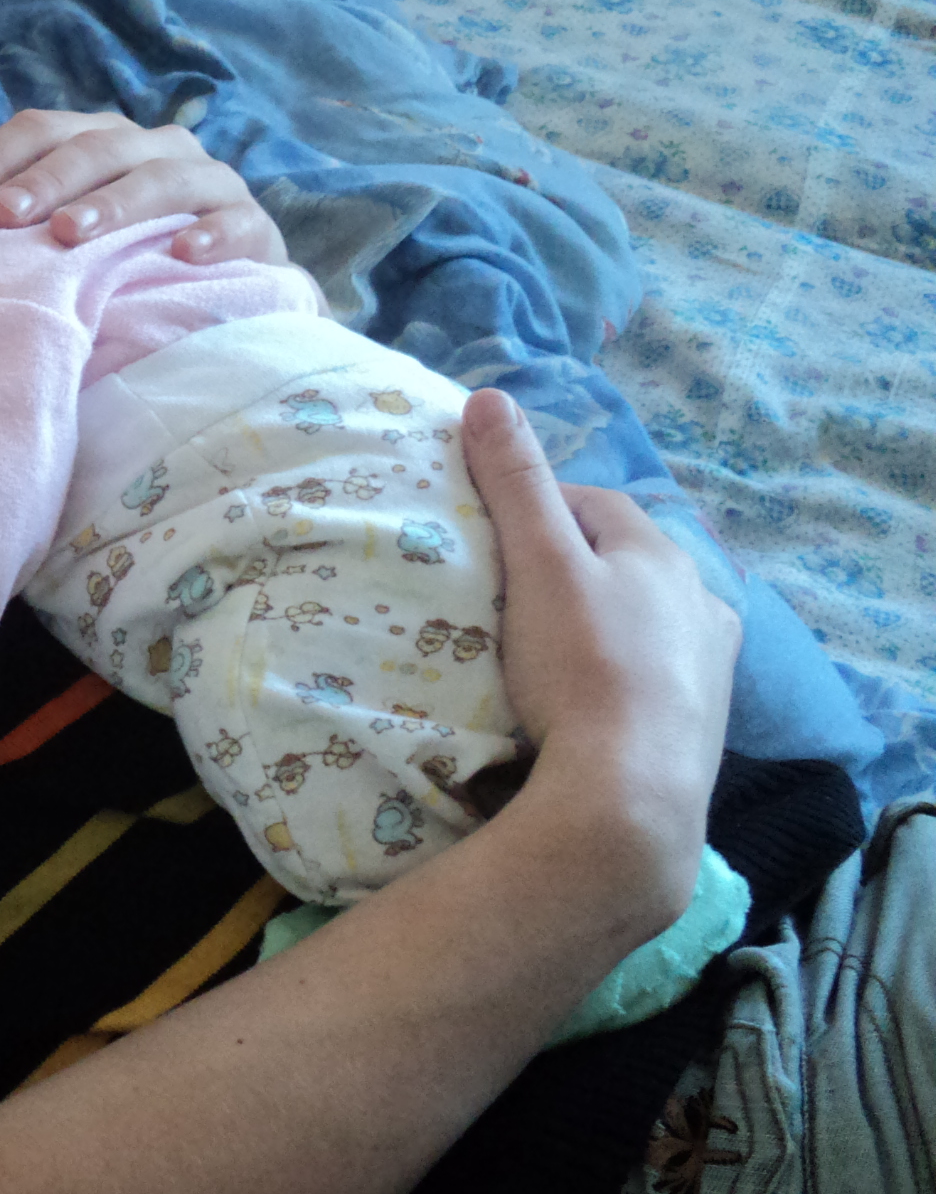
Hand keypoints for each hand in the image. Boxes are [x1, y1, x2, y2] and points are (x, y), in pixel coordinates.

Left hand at [0, 109, 286, 264]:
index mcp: (106, 139)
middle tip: (3, 215)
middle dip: (48, 180)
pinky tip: (181, 254)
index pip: (46, 129)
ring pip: (164, 179)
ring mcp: (211, 185)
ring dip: (117, 203)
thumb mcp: (57, 211)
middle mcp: (158, 149)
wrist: (215, 292)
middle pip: (100, 148)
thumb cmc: (120, 247)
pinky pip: (237, 225)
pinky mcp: (254, 229)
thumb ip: (3, 174)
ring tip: (72, 234)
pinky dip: (212, 236)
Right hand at [459, 387, 737, 918]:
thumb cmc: (580, 666)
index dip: (533, 506)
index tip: (484, 533)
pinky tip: (581, 697)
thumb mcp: (537, 564)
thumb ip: (513, 482)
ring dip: (596, 619)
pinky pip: (652, 674)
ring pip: (640, 618)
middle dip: (568, 564)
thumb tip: (489, 396)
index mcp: (661, 552)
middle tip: (504, 591)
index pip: (590, 501)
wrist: (628, 796)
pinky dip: (616, 672)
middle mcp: (701, 599)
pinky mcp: (703, 723)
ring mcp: (709, 666)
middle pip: (619, 559)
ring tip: (539, 647)